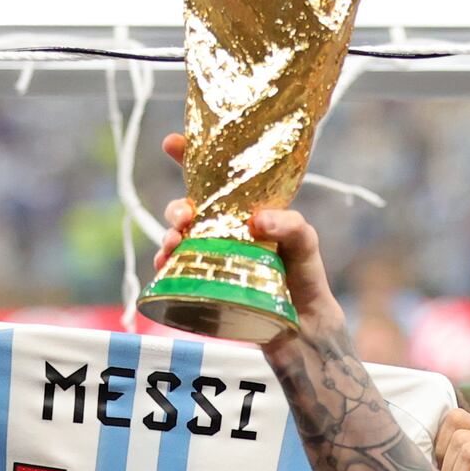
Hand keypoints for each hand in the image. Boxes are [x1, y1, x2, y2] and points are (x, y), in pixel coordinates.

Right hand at [158, 132, 342, 338]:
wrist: (303, 326)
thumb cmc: (305, 276)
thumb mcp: (305, 242)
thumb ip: (291, 225)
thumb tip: (255, 221)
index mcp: (243, 212)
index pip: (215, 179)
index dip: (191, 157)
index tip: (172, 143)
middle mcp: (221, 231)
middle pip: (186, 208)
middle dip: (176, 207)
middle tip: (184, 216)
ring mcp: (209, 257)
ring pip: (175, 237)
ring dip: (168, 235)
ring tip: (176, 242)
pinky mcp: (202, 284)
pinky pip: (173, 271)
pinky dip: (164, 265)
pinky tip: (166, 265)